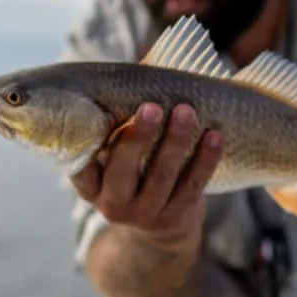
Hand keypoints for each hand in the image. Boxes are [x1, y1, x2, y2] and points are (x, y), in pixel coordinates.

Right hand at [71, 102, 222, 241]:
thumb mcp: (115, 159)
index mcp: (91, 186)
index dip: (90, 144)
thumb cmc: (134, 173)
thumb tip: (142, 67)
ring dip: (175, 142)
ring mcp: (145, 215)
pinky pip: (192, 187)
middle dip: (138, 137)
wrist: (158, 229)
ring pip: (161, 177)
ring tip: (186, 111)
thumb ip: (119, 123)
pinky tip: (215, 136)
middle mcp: (113, 204)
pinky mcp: (175, 218)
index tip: (106, 115)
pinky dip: (205, 160)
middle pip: (123, 171)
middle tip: (152, 107)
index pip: (82, 166)